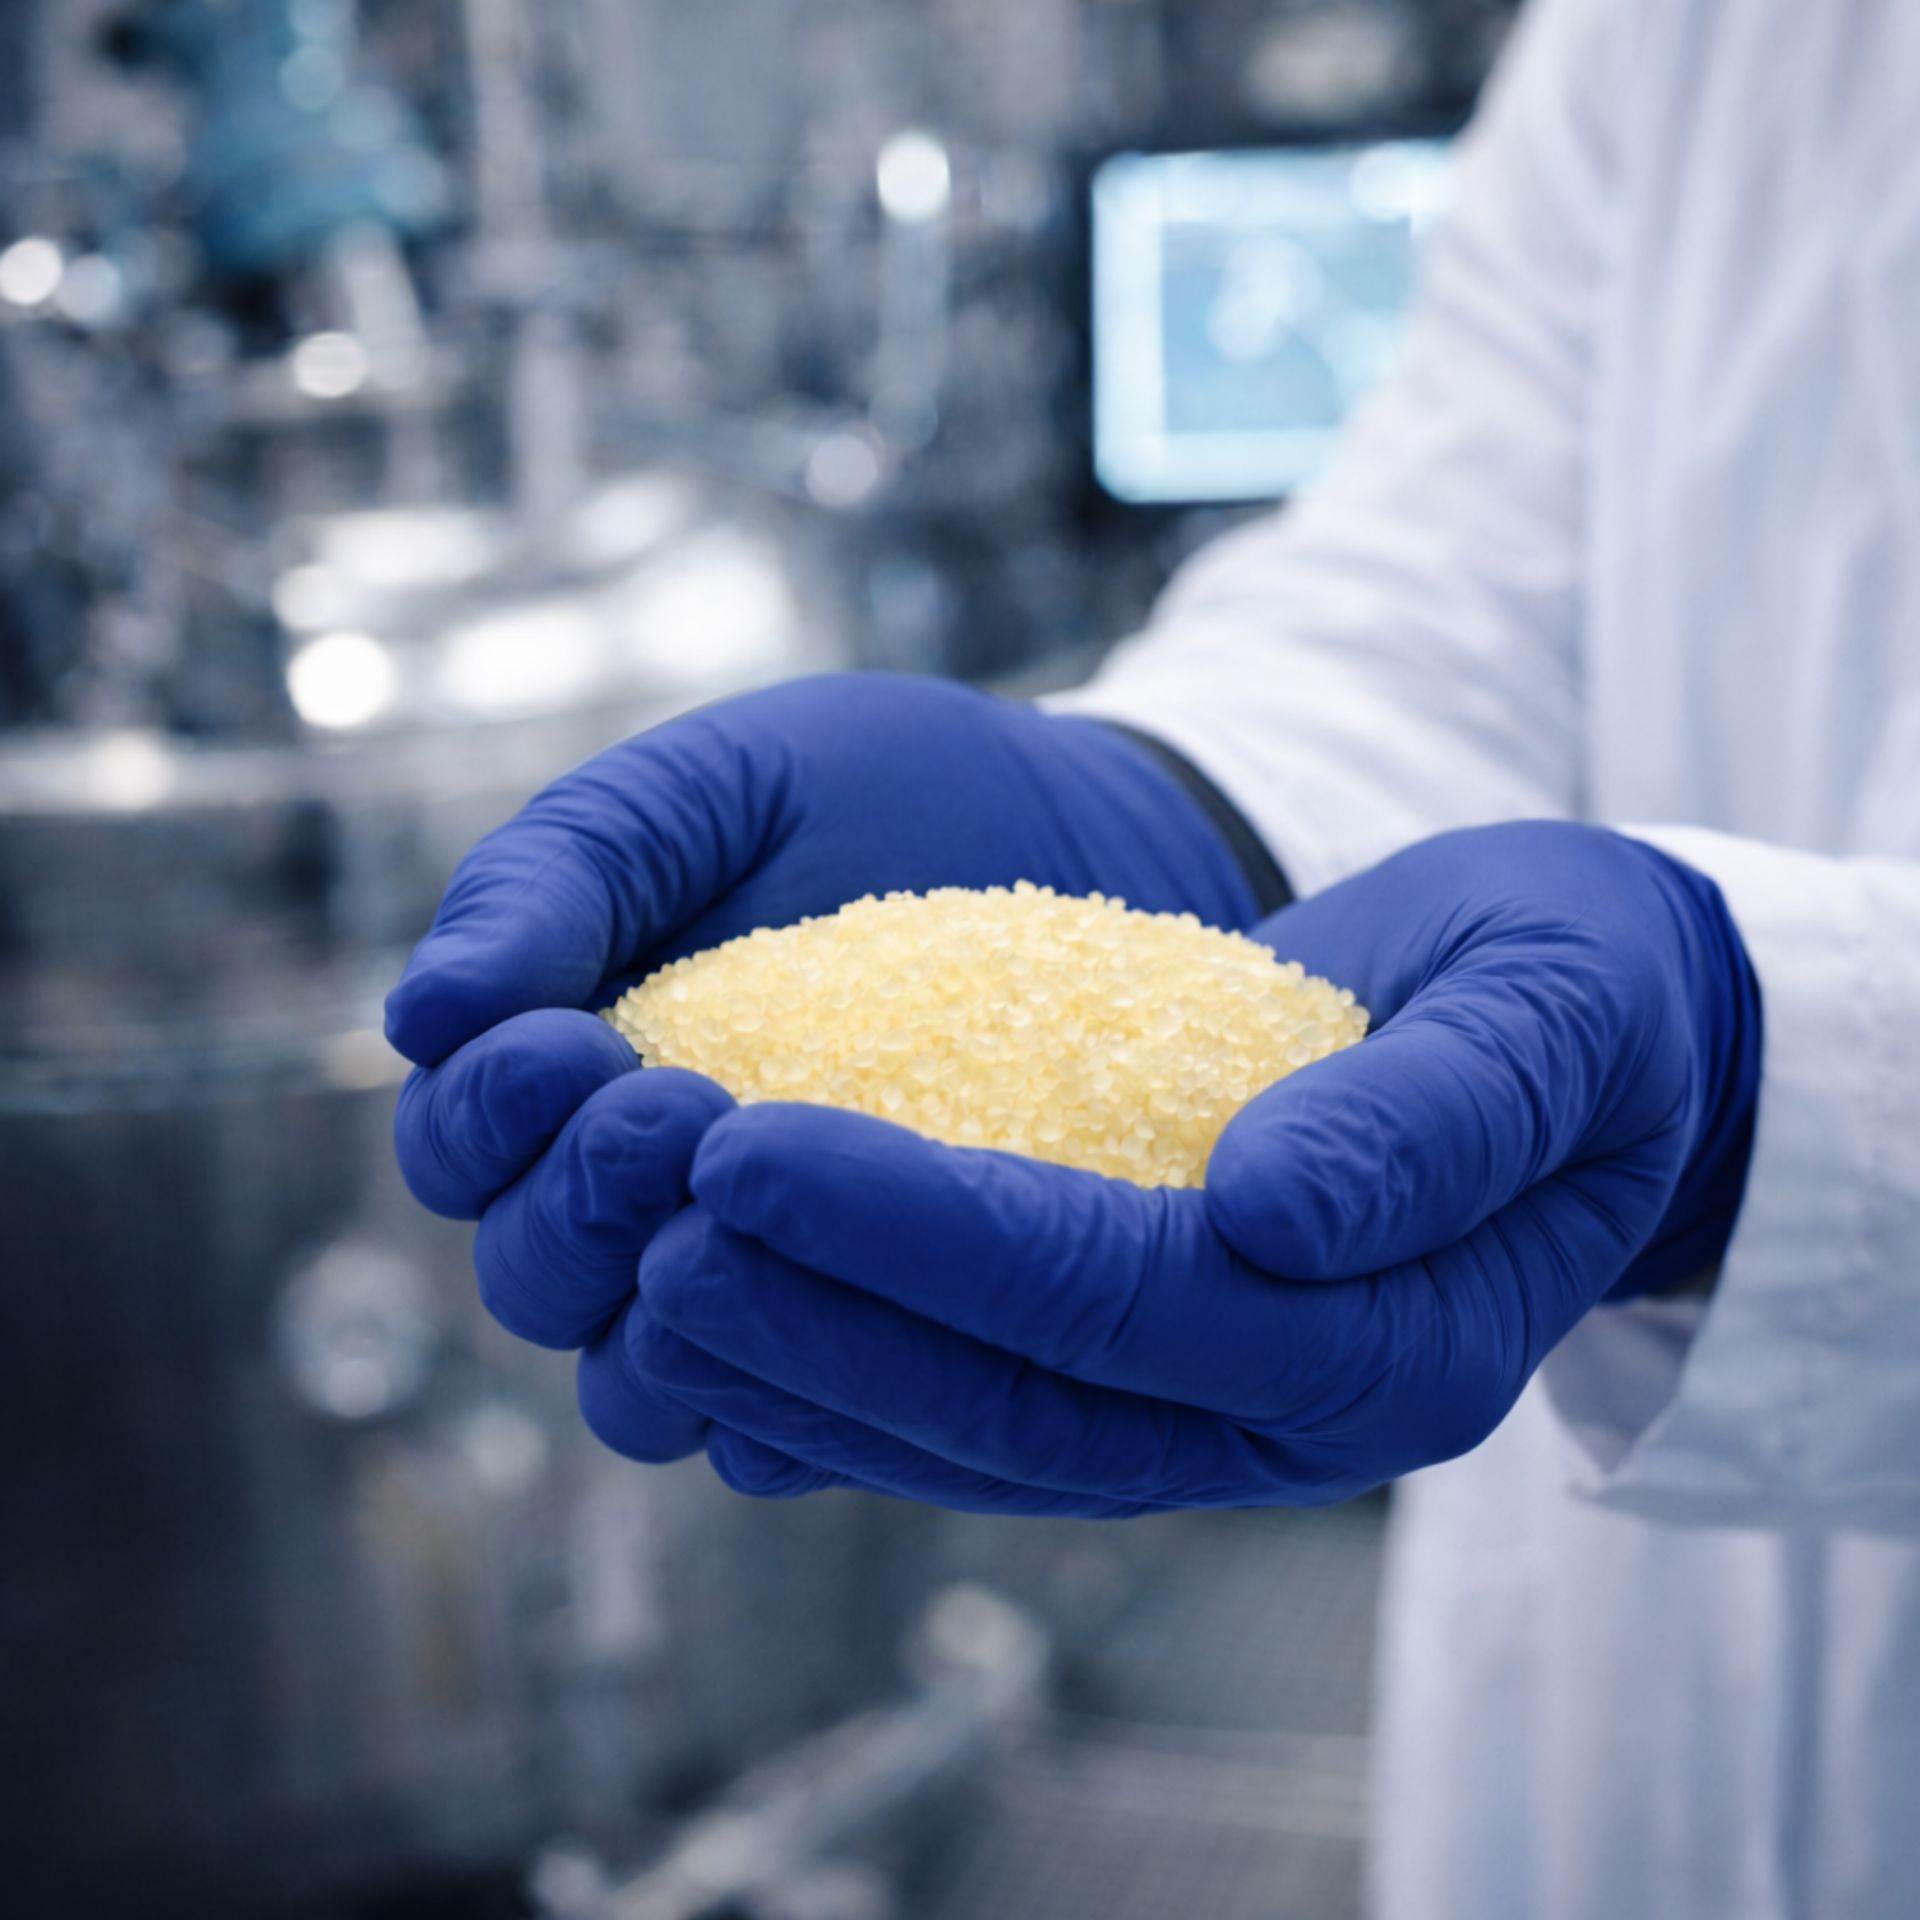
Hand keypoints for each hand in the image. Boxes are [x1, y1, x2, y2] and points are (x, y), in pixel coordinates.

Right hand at [385, 675, 1263, 1475]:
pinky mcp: (877, 1327)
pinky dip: (785, 1408)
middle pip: (534, 1278)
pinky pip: (790, 1429)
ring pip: (641, 1381)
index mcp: (568, 1068)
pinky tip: (842, 1333)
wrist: (1085, 832)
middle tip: (672, 1116)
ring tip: (743, 1214)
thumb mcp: (713, 789)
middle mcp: (640, 1193)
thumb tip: (420, 1013)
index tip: (570, 1046)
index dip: (485, 1118)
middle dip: (575, 1210)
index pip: (460, 1145)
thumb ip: (564, 874)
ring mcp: (760, 1271)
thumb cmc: (880, 792)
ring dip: (664, 1324)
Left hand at [616, 823, 1761, 1510]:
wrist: (1577, 1042)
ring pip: (972, 1433)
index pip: (1119, 1301)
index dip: (923, 1235)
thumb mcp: (1550, 1014)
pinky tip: (734, 1311)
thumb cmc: (1573, 1003)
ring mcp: (1214, 1419)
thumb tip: (1276, 1207)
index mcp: (1394, 1348)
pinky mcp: (1153, 1378)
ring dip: (800, 1363)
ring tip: (642, 1271)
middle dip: (815, 1319)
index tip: (748, 1145)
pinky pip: (980, 1408)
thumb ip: (1435, 1110)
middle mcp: (1290, 1422)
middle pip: (1014, 1401)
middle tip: (644, 1229)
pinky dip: (848, 1373)